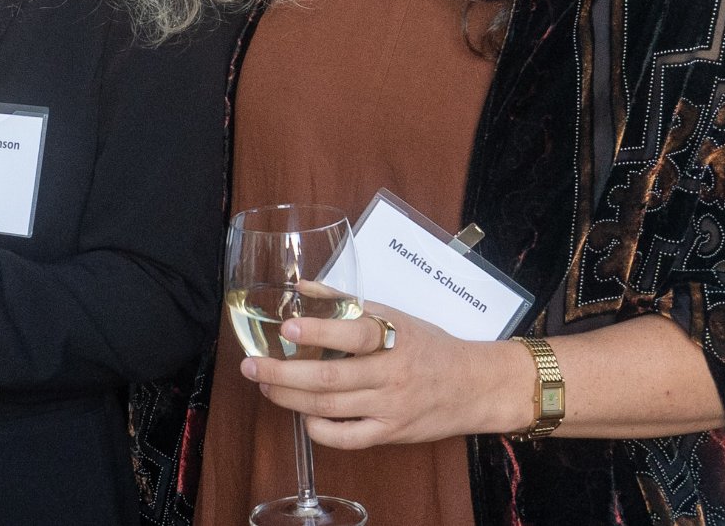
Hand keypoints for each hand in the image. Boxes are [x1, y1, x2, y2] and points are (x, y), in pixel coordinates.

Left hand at [241, 306, 526, 447]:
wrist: (474, 386)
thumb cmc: (428, 346)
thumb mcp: (394, 315)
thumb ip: (345, 302)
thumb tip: (301, 286)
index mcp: (393, 337)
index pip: (354, 333)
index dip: (319, 331)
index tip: (287, 327)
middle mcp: (391, 374)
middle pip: (330, 378)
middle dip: (283, 373)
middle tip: (250, 365)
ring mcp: (390, 407)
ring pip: (331, 408)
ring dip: (291, 398)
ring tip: (265, 385)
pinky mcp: (391, 433)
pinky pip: (348, 438)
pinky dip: (319, 429)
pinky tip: (303, 416)